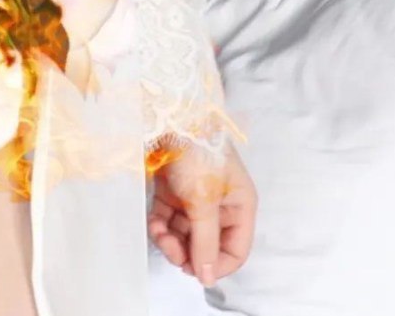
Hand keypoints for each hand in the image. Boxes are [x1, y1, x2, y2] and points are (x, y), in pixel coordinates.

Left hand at [148, 142, 256, 287]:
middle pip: (207, 246)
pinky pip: (168, 221)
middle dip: (188, 251)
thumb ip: (206, 242)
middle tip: (171, 248)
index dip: (215, 265)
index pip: (235, 251)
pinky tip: (154, 223)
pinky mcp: (173, 192)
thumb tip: (207, 277)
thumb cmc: (195, 154)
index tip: (193, 269)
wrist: (167, 118)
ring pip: (185, 236)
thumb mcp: (204, 202)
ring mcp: (195, 199)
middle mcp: (220, 205)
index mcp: (240, 206)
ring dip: (170, 240)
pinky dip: (160, 226)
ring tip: (159, 232)